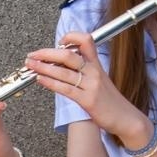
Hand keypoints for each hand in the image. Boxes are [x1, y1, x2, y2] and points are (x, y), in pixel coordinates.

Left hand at [25, 31, 146, 140]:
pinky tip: (41, 79)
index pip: (85, 40)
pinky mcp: (88, 100)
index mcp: (97, 64)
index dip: (71, 37)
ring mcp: (91, 86)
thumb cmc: (110, 101)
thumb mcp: (100, 81)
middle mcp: (94, 72)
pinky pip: (65, 88)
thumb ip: (84, 71)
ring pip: (63, 71)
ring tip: (30, 65)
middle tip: (32, 55)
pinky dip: (50, 82)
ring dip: (43, 67)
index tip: (58, 42)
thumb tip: (63, 65)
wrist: (126, 118)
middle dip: (46, 53)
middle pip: (68, 54)